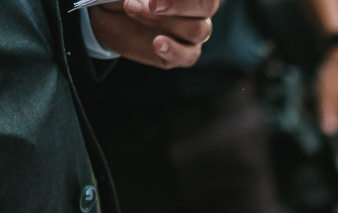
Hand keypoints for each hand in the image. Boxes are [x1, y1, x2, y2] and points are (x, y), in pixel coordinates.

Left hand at [90, 0, 219, 68]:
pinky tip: (156, 43)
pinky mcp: (182, 53)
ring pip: (196, 30)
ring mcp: (192, 31)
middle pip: (206, 7)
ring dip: (163, 21)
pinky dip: (173, 50)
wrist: (104, 9)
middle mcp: (196, 8)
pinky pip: (189, 56)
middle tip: (151, 5)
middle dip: (180, 5)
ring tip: (131, 9)